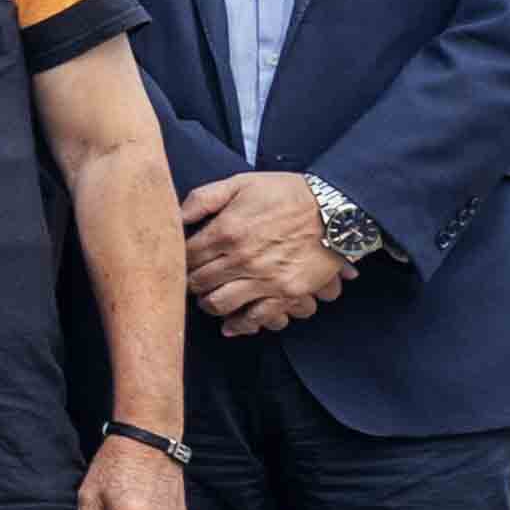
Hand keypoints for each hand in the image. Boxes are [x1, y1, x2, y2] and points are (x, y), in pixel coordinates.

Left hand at [182, 171, 348, 331]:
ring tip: (210, 299)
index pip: (185, 256)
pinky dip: (241, 325)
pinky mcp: (286, 293)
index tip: (182, 261)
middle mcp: (241, 258)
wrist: (335, 209)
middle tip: (193, 281)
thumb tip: (174, 216)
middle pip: (198, 282)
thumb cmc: (286, 194)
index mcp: (226, 230)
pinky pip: (256, 317)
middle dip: (191, 283)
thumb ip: (203, 199)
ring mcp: (264, 278)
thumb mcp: (240, 183)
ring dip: (209, 304)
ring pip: (220, 304)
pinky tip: (231, 326)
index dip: (179, 260)